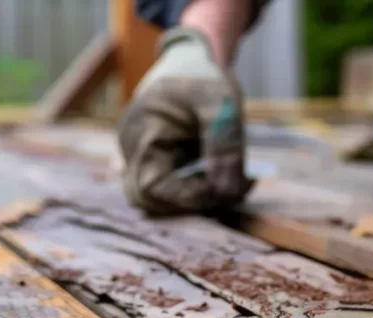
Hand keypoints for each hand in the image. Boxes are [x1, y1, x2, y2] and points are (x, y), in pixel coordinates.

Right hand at [118, 28, 252, 215]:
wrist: (191, 59)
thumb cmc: (202, 75)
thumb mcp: (220, 102)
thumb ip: (223, 144)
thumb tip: (226, 190)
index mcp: (139, 137)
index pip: (152, 190)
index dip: (191, 198)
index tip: (229, 187)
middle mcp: (134, 154)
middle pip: (153, 202)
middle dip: (196, 202)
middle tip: (238, 184)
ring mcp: (145, 160)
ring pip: (166, 200)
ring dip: (202, 196)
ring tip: (237, 177)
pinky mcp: (161, 164)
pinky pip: (176, 189)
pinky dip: (203, 188)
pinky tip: (229, 173)